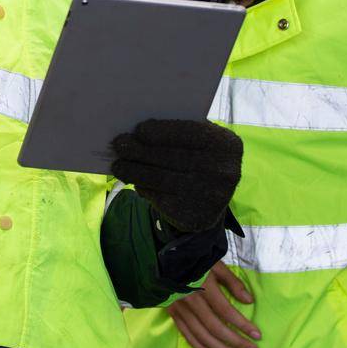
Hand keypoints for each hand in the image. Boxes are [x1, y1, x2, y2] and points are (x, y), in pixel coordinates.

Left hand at [109, 119, 241, 232]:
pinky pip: (161, 200)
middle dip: (142, 151)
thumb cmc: (200, 159)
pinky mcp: (194, 217)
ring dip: (135, 171)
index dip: (162, 131)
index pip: (191, 134)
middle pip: (172, 158)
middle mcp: (224, 172)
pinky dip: (144, 188)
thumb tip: (138, 132)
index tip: (139, 129)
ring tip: (118, 165)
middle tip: (120, 144)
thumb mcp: (200, 143)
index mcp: (227, 146)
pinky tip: (135, 181)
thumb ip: (178, 133)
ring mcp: (210, 197)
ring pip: (162, 180)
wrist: (213, 200)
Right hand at [169, 261, 260, 347]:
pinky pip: (187, 336)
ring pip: (202, 335)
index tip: (257, 335)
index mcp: (204, 287)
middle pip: (215, 327)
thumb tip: (249, 301)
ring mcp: (180, 309)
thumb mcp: (216, 265)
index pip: (226, 311)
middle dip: (236, 341)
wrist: (166, 255)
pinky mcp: (173, 314)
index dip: (242, 325)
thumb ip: (233, 283)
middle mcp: (191, 301)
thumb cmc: (195, 258)